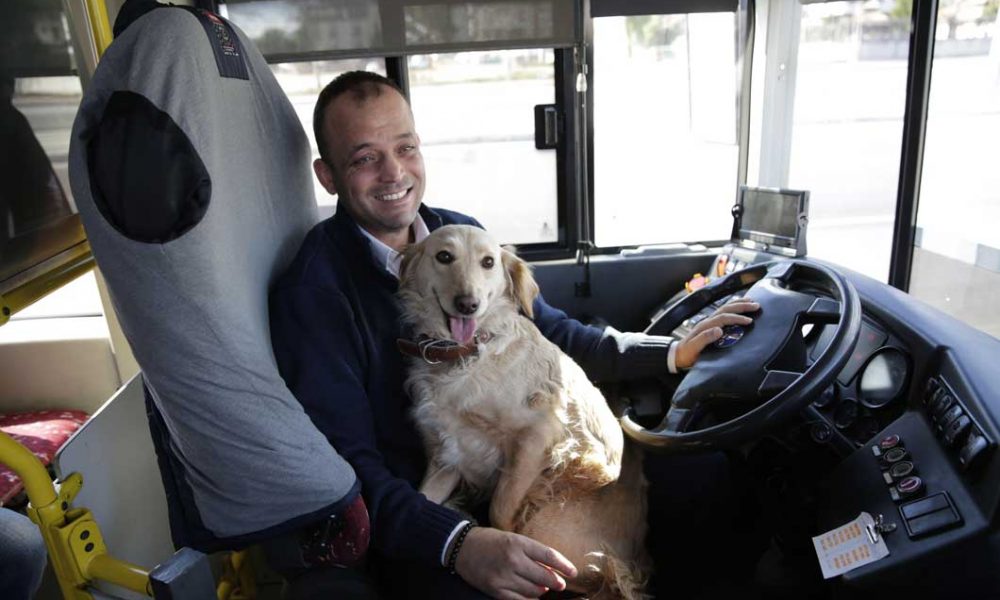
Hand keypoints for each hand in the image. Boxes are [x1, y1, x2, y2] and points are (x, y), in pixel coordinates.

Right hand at [454, 527, 577, 599]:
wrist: (462, 547)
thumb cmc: (490, 541)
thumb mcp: (512, 539)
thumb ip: (531, 552)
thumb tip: (552, 569)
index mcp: (518, 543)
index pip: (549, 556)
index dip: (565, 566)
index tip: (574, 572)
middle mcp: (512, 560)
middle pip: (544, 576)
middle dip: (556, 582)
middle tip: (560, 583)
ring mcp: (503, 577)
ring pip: (534, 591)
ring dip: (542, 591)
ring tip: (543, 588)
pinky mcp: (495, 590)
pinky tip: (533, 597)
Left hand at [675, 298, 759, 369]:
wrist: (677, 355)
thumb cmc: (686, 354)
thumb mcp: (694, 348)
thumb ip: (705, 338)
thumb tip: (719, 330)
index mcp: (705, 326)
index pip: (724, 318)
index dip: (737, 318)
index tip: (749, 321)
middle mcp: (707, 321)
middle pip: (726, 309)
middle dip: (741, 306)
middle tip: (756, 306)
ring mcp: (709, 322)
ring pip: (725, 308)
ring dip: (738, 304)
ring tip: (751, 302)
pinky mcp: (710, 325)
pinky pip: (724, 313)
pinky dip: (733, 308)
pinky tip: (739, 308)